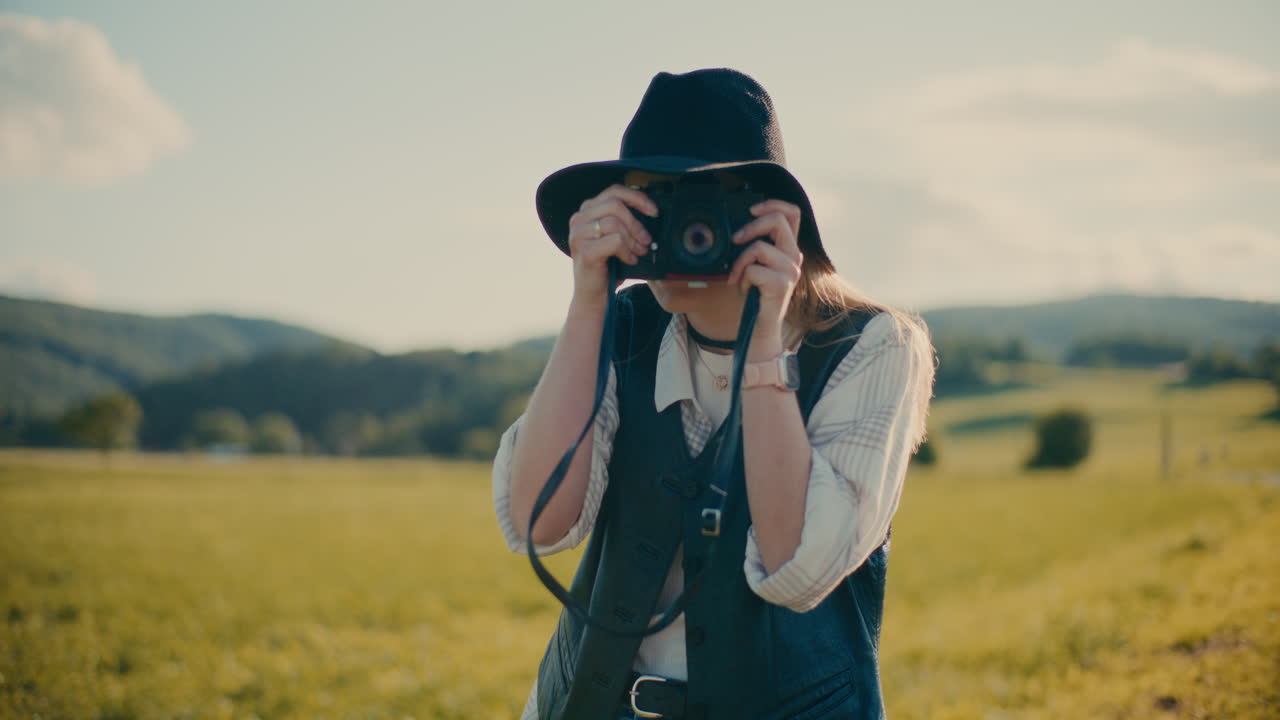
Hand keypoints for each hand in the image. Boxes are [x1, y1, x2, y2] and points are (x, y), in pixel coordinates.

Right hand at [566, 185, 657, 309]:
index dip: (637, 197)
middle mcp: (578, 219)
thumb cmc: (607, 265)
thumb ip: (624, 220)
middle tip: (646, 240)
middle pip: (615, 205)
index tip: (653, 211)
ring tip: (637, 251)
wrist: (594, 294)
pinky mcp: (584, 251)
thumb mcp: (615, 236)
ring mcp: (578, 234)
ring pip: (615, 223)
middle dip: (636, 223)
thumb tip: (650, 211)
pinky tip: (629, 260)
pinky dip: (627, 251)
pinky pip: (615, 241)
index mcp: (587, 211)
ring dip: (632, 239)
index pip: (614, 191)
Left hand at [725, 199, 802, 356]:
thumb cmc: (752, 296)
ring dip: (740, 261)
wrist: (757, 329)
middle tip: (735, 240)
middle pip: (778, 221)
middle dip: (750, 227)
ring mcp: (790, 271)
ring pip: (759, 247)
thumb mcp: (752, 265)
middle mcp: (794, 257)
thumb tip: (733, 229)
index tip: (752, 210)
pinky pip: (753, 269)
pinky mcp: (781, 285)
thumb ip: (751, 245)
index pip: (793, 213)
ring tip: (737, 277)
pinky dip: (741, 278)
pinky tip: (744, 289)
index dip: (773, 204)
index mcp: (788, 248)